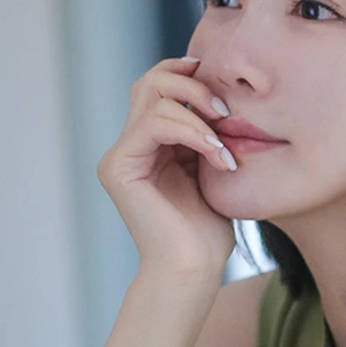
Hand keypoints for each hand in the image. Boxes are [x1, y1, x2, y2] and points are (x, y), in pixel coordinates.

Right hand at [97, 57, 239, 280]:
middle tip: (226, 111)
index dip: (189, 76)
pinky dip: (191, 132)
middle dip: (193, 86)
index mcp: (151, 144)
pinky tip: (217, 155)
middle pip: (150, 82)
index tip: (227, 91)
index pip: (161, 87)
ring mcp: (121, 155)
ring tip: (225, 148)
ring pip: (153, 98)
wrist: (194, 270)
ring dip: (198, 114)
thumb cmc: (208, 232)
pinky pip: (153, 125)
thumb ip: (208, 136)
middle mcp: (131, 146)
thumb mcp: (213, 172)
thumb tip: (224, 97)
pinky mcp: (119, 167)